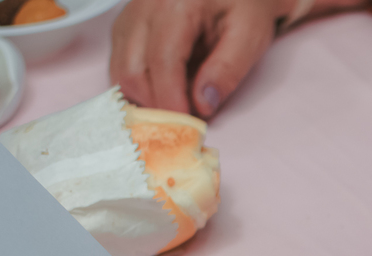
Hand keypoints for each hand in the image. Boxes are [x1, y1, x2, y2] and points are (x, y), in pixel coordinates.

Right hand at [110, 0, 289, 116]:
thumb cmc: (245, 4)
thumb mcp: (250, 34)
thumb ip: (228, 69)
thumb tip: (202, 106)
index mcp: (176, 4)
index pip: (162, 61)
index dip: (171, 101)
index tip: (186, 128)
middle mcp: (143, 6)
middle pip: (131, 70)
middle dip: (156, 105)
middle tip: (186, 123)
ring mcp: (129, 15)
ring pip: (120, 71)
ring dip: (146, 98)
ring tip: (180, 104)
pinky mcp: (126, 26)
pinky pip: (121, 64)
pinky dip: (141, 86)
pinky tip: (168, 89)